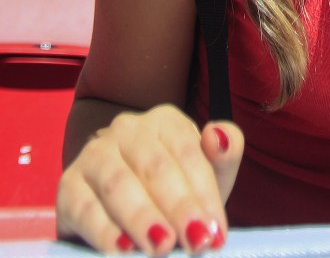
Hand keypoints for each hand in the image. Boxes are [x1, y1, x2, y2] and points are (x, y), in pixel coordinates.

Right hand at [57, 105, 243, 254]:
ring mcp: (94, 153)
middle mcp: (127, 128)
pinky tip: (121, 250)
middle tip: (195, 242)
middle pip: (156, 167)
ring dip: (142, 217)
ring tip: (161, 246)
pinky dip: (104, 231)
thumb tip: (218, 135)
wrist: (125, 216)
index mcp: (165, 120)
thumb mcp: (207, 177)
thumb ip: (225, 155)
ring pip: (119, 183)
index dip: (204, 193)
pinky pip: (85, 207)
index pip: (188, 152)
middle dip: (178, 208)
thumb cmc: (174, 193)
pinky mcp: (68, 185)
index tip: (215, 231)